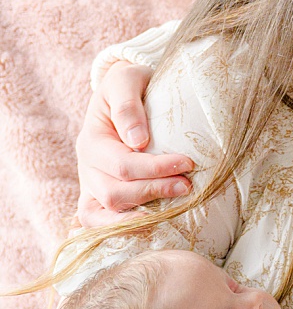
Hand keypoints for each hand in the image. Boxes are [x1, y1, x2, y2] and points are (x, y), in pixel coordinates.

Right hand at [75, 60, 189, 223]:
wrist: (124, 91)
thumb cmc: (130, 85)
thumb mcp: (125, 80)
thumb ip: (127, 106)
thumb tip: (137, 141)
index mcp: (91, 141)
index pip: (123, 165)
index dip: (156, 168)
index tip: (189, 163)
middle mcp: (87, 167)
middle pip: (115, 193)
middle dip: (154, 191)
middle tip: (188, 185)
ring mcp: (91, 184)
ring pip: (106, 211)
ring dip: (142, 212)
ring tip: (176, 204)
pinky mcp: (99, 195)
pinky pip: (98, 220)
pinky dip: (119, 227)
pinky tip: (149, 225)